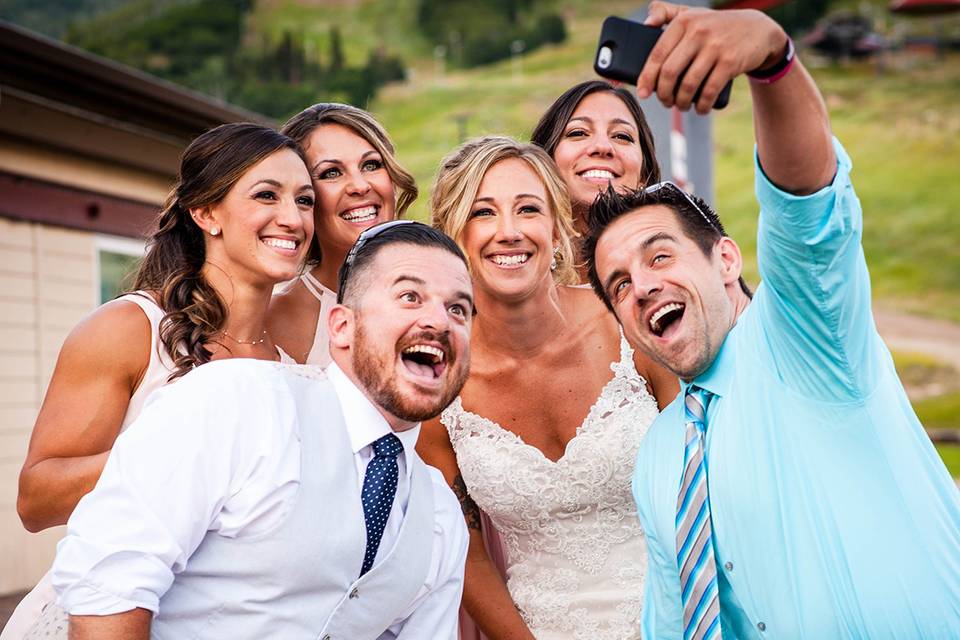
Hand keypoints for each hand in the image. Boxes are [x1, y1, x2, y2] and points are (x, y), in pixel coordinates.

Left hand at [637, 1, 787, 113]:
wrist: (758, 30)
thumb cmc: (715, 26)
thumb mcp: (692, 14)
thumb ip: (666, 13)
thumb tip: (646, 23)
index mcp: (684, 21)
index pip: (658, 54)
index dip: (647, 77)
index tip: (643, 93)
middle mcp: (698, 32)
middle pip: (670, 73)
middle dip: (664, 94)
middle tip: (665, 101)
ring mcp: (715, 47)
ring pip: (688, 85)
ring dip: (681, 102)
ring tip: (681, 106)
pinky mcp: (730, 62)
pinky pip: (709, 91)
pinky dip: (701, 105)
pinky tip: (699, 109)